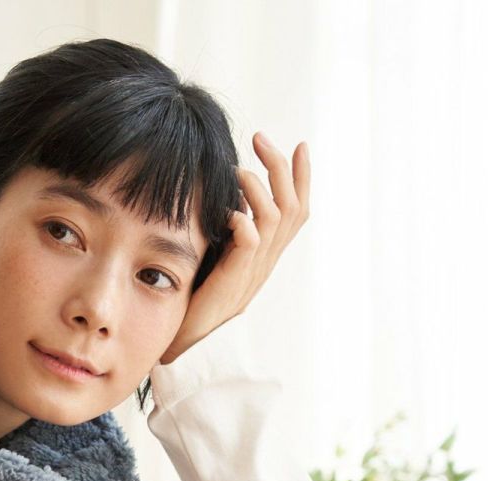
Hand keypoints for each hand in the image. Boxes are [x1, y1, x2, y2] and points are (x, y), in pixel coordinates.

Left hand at [160, 133, 310, 364]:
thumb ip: (233, 230)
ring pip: (275, 217)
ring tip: (237, 170)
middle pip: (294, 206)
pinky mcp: (235, 279)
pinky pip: (250, 240)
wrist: (185, 335)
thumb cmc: (195, 292)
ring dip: (257, 187)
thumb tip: (234, 197)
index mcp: (268, 254)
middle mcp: (267, 261)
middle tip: (259, 138)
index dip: (303, 178)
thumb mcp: (221, 253)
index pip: (297, 211)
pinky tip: (226, 210)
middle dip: (280, 166)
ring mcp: (254, 271)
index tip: (300, 145)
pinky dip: (241, 219)